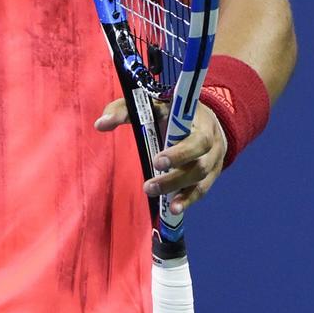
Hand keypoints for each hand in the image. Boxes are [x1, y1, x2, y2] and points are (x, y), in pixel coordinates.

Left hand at [94, 99, 226, 213]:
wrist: (204, 120)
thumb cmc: (168, 110)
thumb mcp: (146, 103)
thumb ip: (123, 110)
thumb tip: (100, 124)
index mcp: (193, 116)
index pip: (191, 131)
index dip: (178, 151)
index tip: (157, 162)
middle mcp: (209, 136)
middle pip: (199, 156)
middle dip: (175, 173)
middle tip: (149, 185)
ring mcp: (214, 156)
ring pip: (201, 174)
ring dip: (178, 188)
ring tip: (153, 194)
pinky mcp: (213, 172)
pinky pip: (203, 188)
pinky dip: (189, 199)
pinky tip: (174, 209)